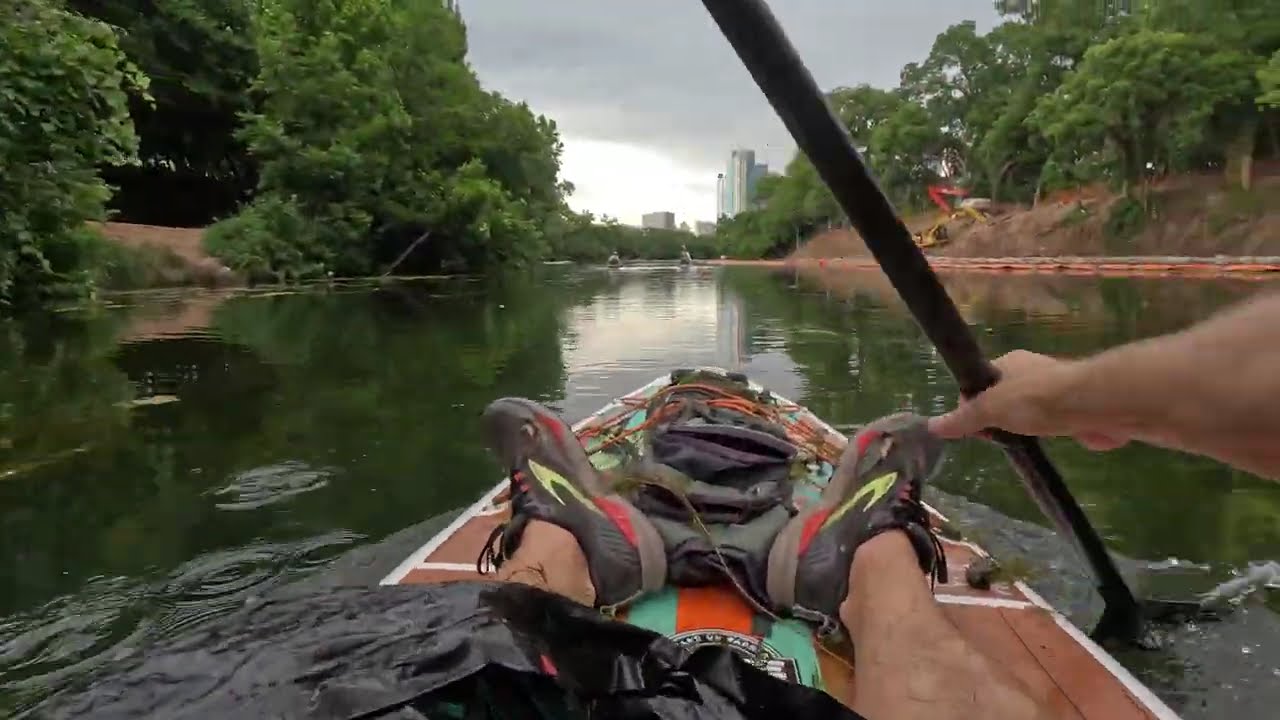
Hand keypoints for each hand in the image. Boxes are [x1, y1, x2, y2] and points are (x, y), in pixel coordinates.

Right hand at [927, 350, 1129, 450]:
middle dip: (1001, 418)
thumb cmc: (1036, 399)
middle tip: (998, 439)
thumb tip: (931, 426)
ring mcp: (1059, 389)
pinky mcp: (1080, 408)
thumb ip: (964, 418)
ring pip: (1034, 410)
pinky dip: (1056, 433)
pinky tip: (1054, 445)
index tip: (972, 428)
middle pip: (1007, 397)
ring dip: (1029, 426)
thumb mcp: (991, 409)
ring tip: (1024, 444)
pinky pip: (1060, 422)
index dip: (972, 405)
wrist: (1094, 404)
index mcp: (1010, 362)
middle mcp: (1034, 371)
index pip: (981, 382)